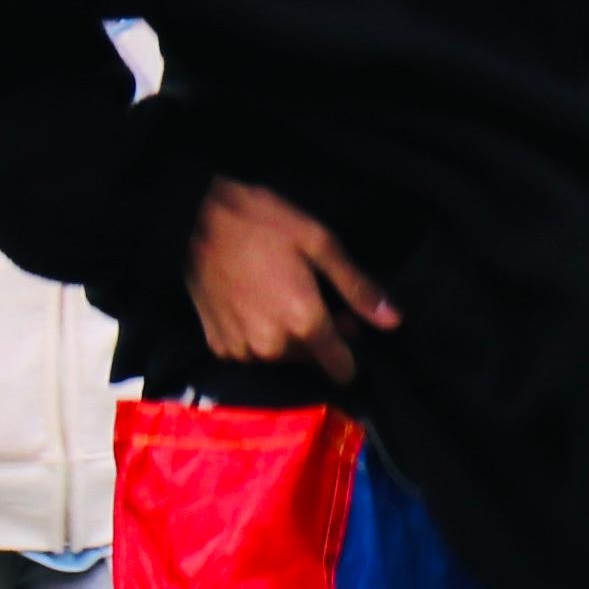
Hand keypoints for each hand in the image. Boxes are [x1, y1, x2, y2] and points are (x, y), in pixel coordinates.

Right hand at [191, 180, 396, 376]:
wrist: (195, 220)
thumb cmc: (262, 225)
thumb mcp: (320, 244)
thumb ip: (358, 288)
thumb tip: (393, 322)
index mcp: (304, 325)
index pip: (342, 369)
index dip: (350, 349)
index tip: (345, 323)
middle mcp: (273, 348)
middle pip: (312, 361)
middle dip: (317, 336)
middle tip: (308, 293)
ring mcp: (242, 351)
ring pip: (281, 358)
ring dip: (285, 336)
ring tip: (276, 293)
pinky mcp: (218, 347)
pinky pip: (251, 352)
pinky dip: (256, 335)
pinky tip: (251, 303)